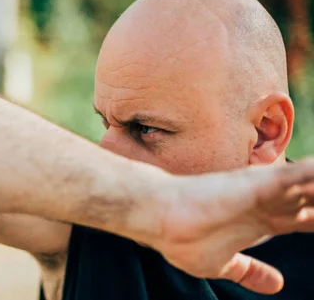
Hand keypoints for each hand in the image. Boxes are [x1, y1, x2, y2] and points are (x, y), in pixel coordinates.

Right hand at [152, 159, 313, 293]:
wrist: (160, 218)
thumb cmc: (183, 240)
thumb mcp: (222, 265)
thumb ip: (249, 271)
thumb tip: (277, 285)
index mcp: (264, 223)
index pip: (309, 221)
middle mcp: (270, 204)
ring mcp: (266, 192)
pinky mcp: (259, 183)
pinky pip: (300, 176)